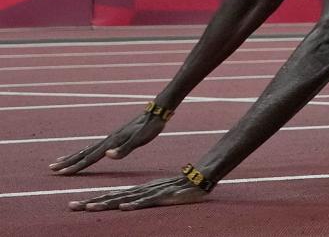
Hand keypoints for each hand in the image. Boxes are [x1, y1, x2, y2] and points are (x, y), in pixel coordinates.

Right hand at [49, 111, 166, 174]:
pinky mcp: (116, 136)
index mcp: (111, 143)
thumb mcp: (140, 139)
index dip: (76, 166)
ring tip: (60, 161)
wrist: (157, 111)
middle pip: (84, 153)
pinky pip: (96, 146)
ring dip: (73, 156)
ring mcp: (111, 137)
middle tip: (51, 169)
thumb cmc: (150, 127)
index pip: (90, 157)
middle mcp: (108, 140)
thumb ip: (125, 149)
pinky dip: (86, 151)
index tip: (61, 173)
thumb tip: (108, 156)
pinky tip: (85, 152)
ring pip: (87, 149)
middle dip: (68, 162)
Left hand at [68, 175, 207, 211]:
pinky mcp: (162, 197)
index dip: (92, 201)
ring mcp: (150, 194)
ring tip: (89, 207)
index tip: (74, 206)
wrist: (199, 178)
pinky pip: (146, 202)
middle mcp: (139, 191)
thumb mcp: (156, 195)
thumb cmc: (178, 188)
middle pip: (112, 197)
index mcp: (137, 191)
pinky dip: (135, 204)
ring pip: (124, 199)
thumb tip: (124, 205)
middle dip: (90, 202)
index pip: (110, 196)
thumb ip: (141, 199)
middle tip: (71, 207)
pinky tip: (123, 208)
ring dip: (106, 203)